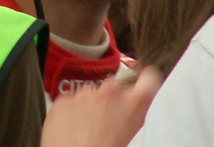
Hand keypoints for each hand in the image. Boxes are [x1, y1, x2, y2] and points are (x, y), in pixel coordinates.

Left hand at [41, 66, 163, 146]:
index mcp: (135, 104)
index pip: (149, 79)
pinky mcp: (64, 100)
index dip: (145, 81)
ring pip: (90, 95)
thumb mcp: (131, 135)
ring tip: (87, 131)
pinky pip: (69, 102)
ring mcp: (86, 94)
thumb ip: (133, 114)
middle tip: (105, 124)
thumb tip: (129, 111)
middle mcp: (112, 92)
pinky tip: (73, 131)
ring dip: (89, 107)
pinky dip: (71, 113)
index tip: (140, 85)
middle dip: (110, 101)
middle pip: (114, 88)